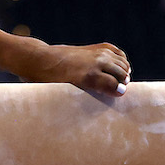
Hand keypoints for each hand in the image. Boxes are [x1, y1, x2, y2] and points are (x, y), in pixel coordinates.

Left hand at [15, 40, 131, 97]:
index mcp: (88, 76)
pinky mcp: (95, 47)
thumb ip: (83, 100)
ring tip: (116, 80)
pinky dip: (120, 59)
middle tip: (114, 90)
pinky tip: (115, 67)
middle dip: (122, 83)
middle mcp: (95, 62)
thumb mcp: (66, 94)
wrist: (41, 59)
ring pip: (122, 62)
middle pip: (123, 73)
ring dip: (123, 72)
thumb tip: (96, 117)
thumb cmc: (51, 81)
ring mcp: (96, 52)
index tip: (116, 96)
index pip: (116, 86)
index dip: (119, 93)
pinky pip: (116, 52)